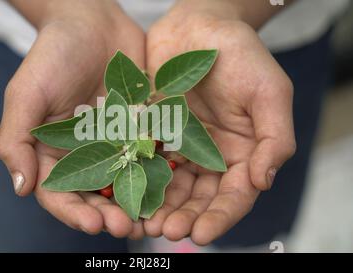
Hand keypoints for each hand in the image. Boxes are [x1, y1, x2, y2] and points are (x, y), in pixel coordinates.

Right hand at [0, 1, 145, 237]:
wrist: (90, 21)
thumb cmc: (52, 56)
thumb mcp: (26, 94)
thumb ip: (17, 139)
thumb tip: (20, 188)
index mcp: (51, 153)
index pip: (58, 193)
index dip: (73, 212)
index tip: (92, 223)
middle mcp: (83, 154)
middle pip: (95, 195)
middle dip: (109, 214)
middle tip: (128, 228)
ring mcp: (114, 143)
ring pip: (125, 182)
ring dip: (136, 203)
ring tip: (151, 220)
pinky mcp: (140, 129)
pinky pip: (150, 155)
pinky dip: (159, 174)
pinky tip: (171, 188)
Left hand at [144, 1, 295, 244]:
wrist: (198, 26)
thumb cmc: (241, 55)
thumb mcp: (269, 92)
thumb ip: (274, 139)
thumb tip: (263, 183)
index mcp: (243, 152)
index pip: (235, 195)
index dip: (220, 217)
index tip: (201, 234)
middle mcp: (212, 155)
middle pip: (199, 197)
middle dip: (184, 217)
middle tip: (166, 232)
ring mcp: (182, 146)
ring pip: (171, 186)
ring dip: (159, 206)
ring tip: (144, 223)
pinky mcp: (155, 133)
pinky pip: (146, 160)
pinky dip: (138, 178)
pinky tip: (125, 193)